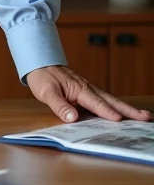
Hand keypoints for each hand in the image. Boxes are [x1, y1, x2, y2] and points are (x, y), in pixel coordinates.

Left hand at [26, 65, 152, 122]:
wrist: (41, 65)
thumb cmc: (43, 78)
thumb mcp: (46, 92)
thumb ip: (59, 105)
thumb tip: (72, 118)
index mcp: (79, 89)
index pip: (95, 103)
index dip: (106, 112)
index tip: (119, 119)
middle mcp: (88, 89)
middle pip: (111, 101)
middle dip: (128, 110)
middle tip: (145, 117)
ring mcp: (90, 91)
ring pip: (111, 100)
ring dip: (127, 109)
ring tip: (143, 116)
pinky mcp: (88, 93)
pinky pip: (105, 101)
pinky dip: (116, 107)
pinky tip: (124, 114)